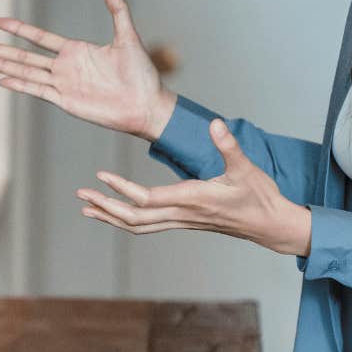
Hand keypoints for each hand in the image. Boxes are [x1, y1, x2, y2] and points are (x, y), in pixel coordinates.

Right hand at [0, 0, 175, 138]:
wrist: (147, 105)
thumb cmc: (141, 73)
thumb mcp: (128, 36)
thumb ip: (117, 10)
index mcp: (76, 51)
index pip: (40, 38)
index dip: (20, 29)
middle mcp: (65, 67)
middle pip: (23, 56)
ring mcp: (63, 85)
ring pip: (24, 72)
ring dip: (1, 66)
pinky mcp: (66, 101)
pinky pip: (37, 91)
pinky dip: (19, 85)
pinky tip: (1, 80)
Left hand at [77, 118, 312, 256]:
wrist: (271, 225)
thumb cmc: (259, 196)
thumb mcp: (246, 167)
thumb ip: (228, 146)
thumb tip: (215, 124)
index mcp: (193, 199)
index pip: (148, 198)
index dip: (123, 189)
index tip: (101, 177)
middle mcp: (182, 214)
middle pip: (135, 217)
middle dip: (105, 206)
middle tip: (80, 196)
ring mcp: (182, 221)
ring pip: (139, 226)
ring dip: (111, 217)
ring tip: (87, 209)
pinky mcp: (184, 222)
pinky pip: (149, 226)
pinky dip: (127, 221)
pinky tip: (115, 214)